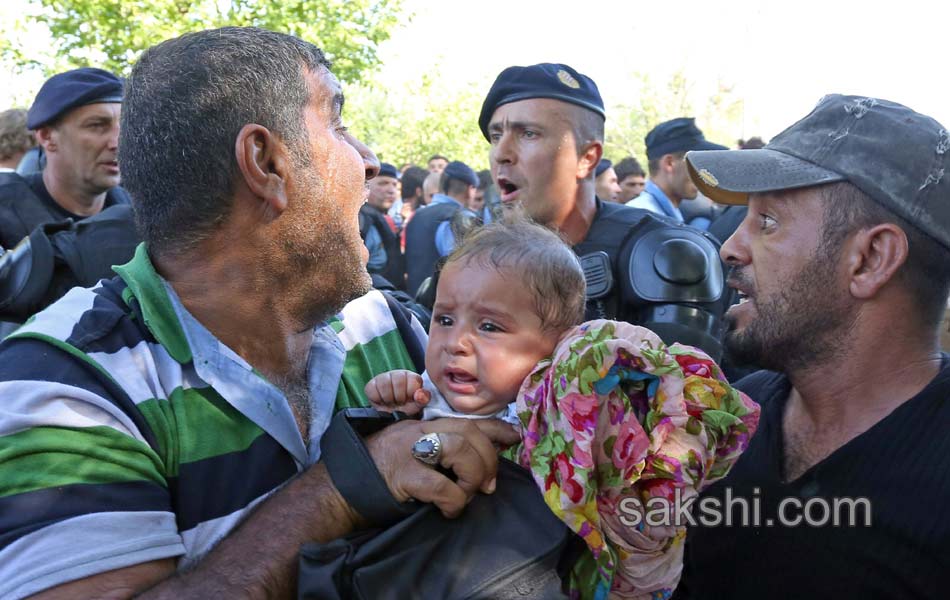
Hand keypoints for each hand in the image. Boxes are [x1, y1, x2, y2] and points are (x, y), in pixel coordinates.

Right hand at [364, 369, 430, 414]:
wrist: (392, 414)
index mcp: (411, 377)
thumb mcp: (418, 404)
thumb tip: (420, 395)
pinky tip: (382, 401)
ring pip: (384, 384)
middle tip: (399, 402)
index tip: (409, 399)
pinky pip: (372, 389)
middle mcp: (398, 374)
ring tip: (391, 402)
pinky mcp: (371, 384)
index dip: (410, 393)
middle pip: (398, 381)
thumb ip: (423, 399)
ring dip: (388, 398)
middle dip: (399, 397)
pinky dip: (377, 399)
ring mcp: (383, 377)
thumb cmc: (407, 406)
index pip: (413, 380)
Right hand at [365, 418, 519, 517]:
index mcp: (424, 424)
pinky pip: (440, 485)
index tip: (514, 437)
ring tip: (467, 493)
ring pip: (458, 449)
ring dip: (472, 474)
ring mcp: (409, 450)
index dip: (495, 427)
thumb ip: (443, 452)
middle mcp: (418, 430)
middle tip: (487, 484)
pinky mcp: (402, 475)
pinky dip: (454, 500)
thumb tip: (485, 465)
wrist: (342, 488)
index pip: (466, 418)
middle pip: (468, 430)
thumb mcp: (414, 453)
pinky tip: (449, 508)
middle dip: (488, 457)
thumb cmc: (384, 473)